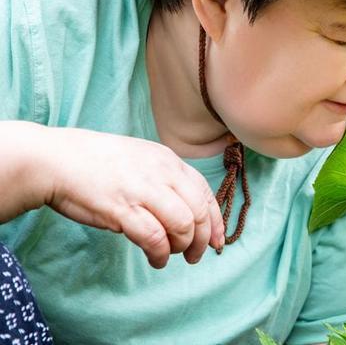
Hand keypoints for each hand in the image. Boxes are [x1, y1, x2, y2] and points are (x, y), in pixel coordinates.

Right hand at [18, 124, 224, 267]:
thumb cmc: (96, 163)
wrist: (55, 159)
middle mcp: (162, 172)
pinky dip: (161, 253)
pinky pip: (155, 237)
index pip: (205, 192)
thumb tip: (183, 213)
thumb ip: (164, 180)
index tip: (217, 240)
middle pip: (199, 211)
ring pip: (183, 224)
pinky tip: (157, 259)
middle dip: (203, 239)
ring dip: (183, 246)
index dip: (215, 220)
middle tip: (196, 255)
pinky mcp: (123, 208)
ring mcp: (143, 189)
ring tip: (173, 255)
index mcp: (168, 160)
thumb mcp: (141, 159)